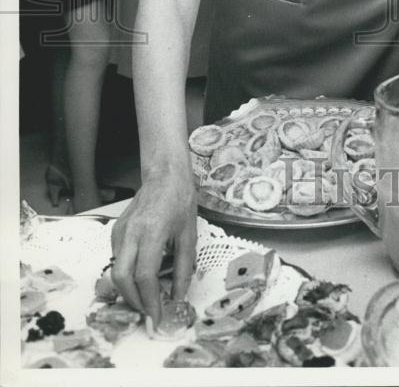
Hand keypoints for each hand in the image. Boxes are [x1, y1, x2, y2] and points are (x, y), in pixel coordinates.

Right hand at [110, 169, 196, 327]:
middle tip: (148, 311)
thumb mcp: (189, 235)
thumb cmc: (180, 200)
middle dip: (133, 301)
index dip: (149, 301)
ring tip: (146, 297)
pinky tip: (141, 275)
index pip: (144, 276)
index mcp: (152, 232)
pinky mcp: (116, 230)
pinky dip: (126, 274)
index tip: (156, 317)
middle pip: (121, 278)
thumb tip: (178, 296)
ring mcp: (120, 231)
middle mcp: (131, 233)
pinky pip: (116, 258)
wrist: (165, 175)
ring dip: (128, 290)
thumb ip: (183, 268)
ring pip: (115, 271)